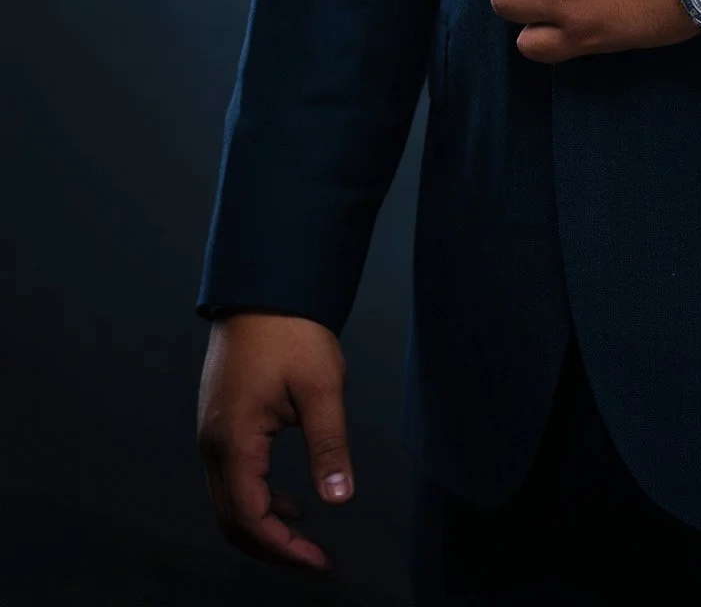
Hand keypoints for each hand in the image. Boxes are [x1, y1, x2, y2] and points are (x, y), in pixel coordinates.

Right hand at [196, 310, 353, 573]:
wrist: (263, 288)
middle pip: (232, 521)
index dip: (285, 551)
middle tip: (317, 560)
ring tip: (307, 537)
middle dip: (274, 549)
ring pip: (229, 503)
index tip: (321, 562)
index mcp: (234, 442)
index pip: (250, 519)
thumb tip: (339, 499)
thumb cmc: (292, 332)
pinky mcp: (220, 423)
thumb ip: (329, 446)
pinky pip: (232, 479)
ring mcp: (212, 434)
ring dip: (264, 526)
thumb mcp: (321, 387)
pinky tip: (291, 500)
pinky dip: (258, 500)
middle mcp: (213, 445)